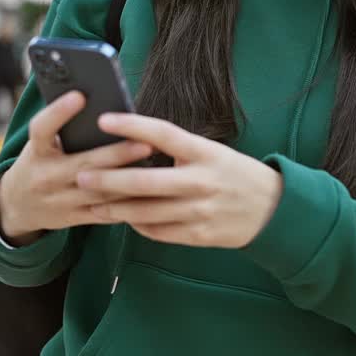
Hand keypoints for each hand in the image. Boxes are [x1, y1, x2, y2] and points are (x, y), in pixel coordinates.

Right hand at [0, 92, 154, 244]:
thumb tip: (100, 104)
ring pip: (99, 193)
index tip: (80, 95)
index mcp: (35, 152)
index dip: (59, 112)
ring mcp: (59, 201)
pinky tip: (148, 193)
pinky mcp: (73, 218)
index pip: (41, 129)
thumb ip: (62, 130)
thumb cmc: (38, 162)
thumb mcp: (40, 144)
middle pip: (84, 165)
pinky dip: (127, 204)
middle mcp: (44, 177)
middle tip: (146, 143)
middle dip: (117, 155)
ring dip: (129, 181)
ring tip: (157, 169)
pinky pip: (104, 213)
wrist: (17, 206)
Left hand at [76, 113, 284, 248]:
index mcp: (205, 153)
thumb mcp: (213, 152)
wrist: (274, 210)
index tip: (104, 119)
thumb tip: (135, 142)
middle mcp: (202, 181)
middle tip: (81, 175)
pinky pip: (159, 232)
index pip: (164, 134)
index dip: (132, 125)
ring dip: (115, 208)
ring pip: (147, 213)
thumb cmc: (235, 174)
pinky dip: (138, 225)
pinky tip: (124, 218)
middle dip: (108, 179)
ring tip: (92, 201)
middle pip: (146, 182)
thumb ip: (179, 150)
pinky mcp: (199, 236)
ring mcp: (200, 211)